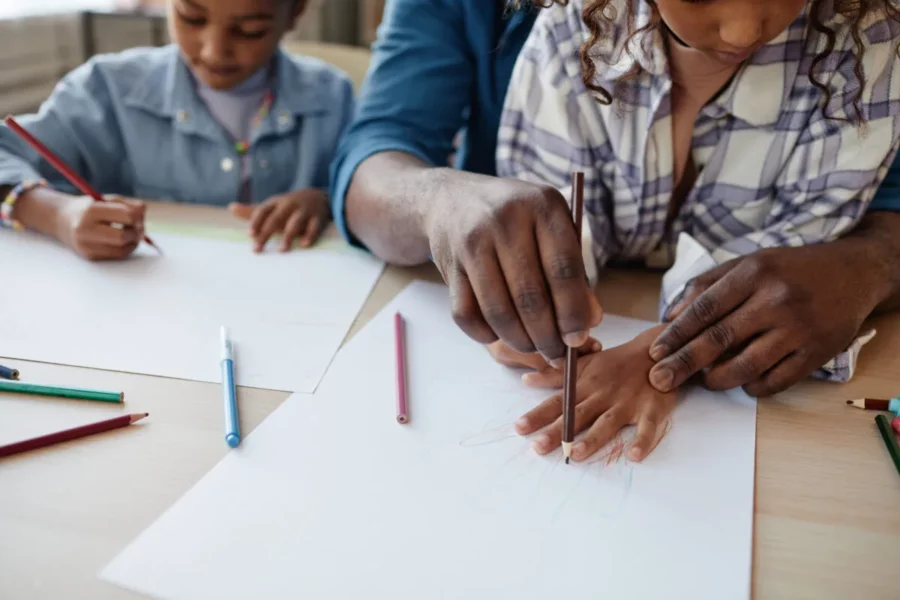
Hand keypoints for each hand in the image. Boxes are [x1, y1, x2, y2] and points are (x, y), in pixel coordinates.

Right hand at [54, 194, 144, 260]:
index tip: (139, 215)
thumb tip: (143, 210)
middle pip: (123, 236)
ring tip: (133, 233)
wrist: (61, 221)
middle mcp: (86, 229)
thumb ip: (125, 203)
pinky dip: (127, 248)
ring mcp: (86, 245)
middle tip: (139, 227)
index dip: (138, 216)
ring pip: (122, 249)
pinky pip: (118, 255)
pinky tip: (126, 241)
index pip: (126, 215)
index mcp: (91, 211)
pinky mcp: (90, 256)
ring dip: (134, 241)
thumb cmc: (88, 208)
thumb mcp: (103, 200)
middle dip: (137, 231)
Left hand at [229, 188, 329, 252]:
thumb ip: (252, 211)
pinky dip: (310, 236)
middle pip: (276, 219)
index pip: (263, 211)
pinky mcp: (318, 218)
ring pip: (295, 223)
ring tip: (281, 250)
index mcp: (276, 203)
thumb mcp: (272, 205)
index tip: (250, 235)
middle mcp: (289, 205)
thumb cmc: (289, 206)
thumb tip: (231, 208)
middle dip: (266, 234)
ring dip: (288, 236)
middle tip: (257, 250)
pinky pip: (314, 227)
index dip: (256, 222)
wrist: (319, 197)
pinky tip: (304, 245)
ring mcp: (304, 211)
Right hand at [425, 175, 602, 365]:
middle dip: (547, 337)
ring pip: (498, 311)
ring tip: (533, 348)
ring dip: (519, 341)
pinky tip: (499, 335)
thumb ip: (574, 273)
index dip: (573, 312)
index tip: (578, 339)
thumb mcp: (551, 229)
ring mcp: (473, 242)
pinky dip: (485, 334)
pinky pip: (466, 314)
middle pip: (530, 296)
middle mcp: (505, 220)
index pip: (563, 269)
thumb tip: (592, 320)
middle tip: (557, 356)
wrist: (453, 200)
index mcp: (542, 206)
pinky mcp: (449, 264)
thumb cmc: (516, 220)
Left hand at [514, 325, 674, 462]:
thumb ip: (555, 375)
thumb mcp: (584, 364)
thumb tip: (525, 379)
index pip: (557, 402)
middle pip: (577, 415)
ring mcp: (627, 402)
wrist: (658, 350)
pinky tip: (634, 455)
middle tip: (538, 447)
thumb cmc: (616, 363)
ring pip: (607, 422)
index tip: (519, 428)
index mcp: (585, 385)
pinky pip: (647, 427)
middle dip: (558, 431)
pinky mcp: (651, 408)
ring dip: (593, 438)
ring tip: (576, 454)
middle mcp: (603, 394)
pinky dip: (642, 440)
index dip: (538, 415)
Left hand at [648, 244, 879, 396]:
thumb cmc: (790, 268)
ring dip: (716, 379)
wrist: (853, 272)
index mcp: (754, 274)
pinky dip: (752, 387)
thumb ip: (707, 285)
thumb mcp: (749, 262)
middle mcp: (775, 300)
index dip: (676, 334)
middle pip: (719, 339)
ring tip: (703, 381)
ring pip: (745, 365)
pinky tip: (741, 383)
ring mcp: (798, 329)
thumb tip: (670, 315)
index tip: (655, 352)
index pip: (705, 308)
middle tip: (659, 379)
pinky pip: (775, 380)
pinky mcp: (816, 352)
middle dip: (683, 363)